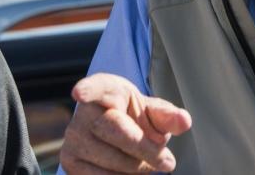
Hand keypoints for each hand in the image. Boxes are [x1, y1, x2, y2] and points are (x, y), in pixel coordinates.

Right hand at [60, 73, 191, 173]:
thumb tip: (184, 121)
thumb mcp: (153, 111)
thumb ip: (169, 116)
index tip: (80, 93)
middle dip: (145, 150)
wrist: (116, 129)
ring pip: (109, 160)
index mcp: (105, 89)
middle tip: (169, 162)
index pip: (94, 88)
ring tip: (151, 164)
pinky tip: (134, 172)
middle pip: (115, 132)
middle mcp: (84, 112)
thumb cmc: (136, 115)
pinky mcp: (69, 162)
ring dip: (137, 168)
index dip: (87, 90)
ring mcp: (73, 138)